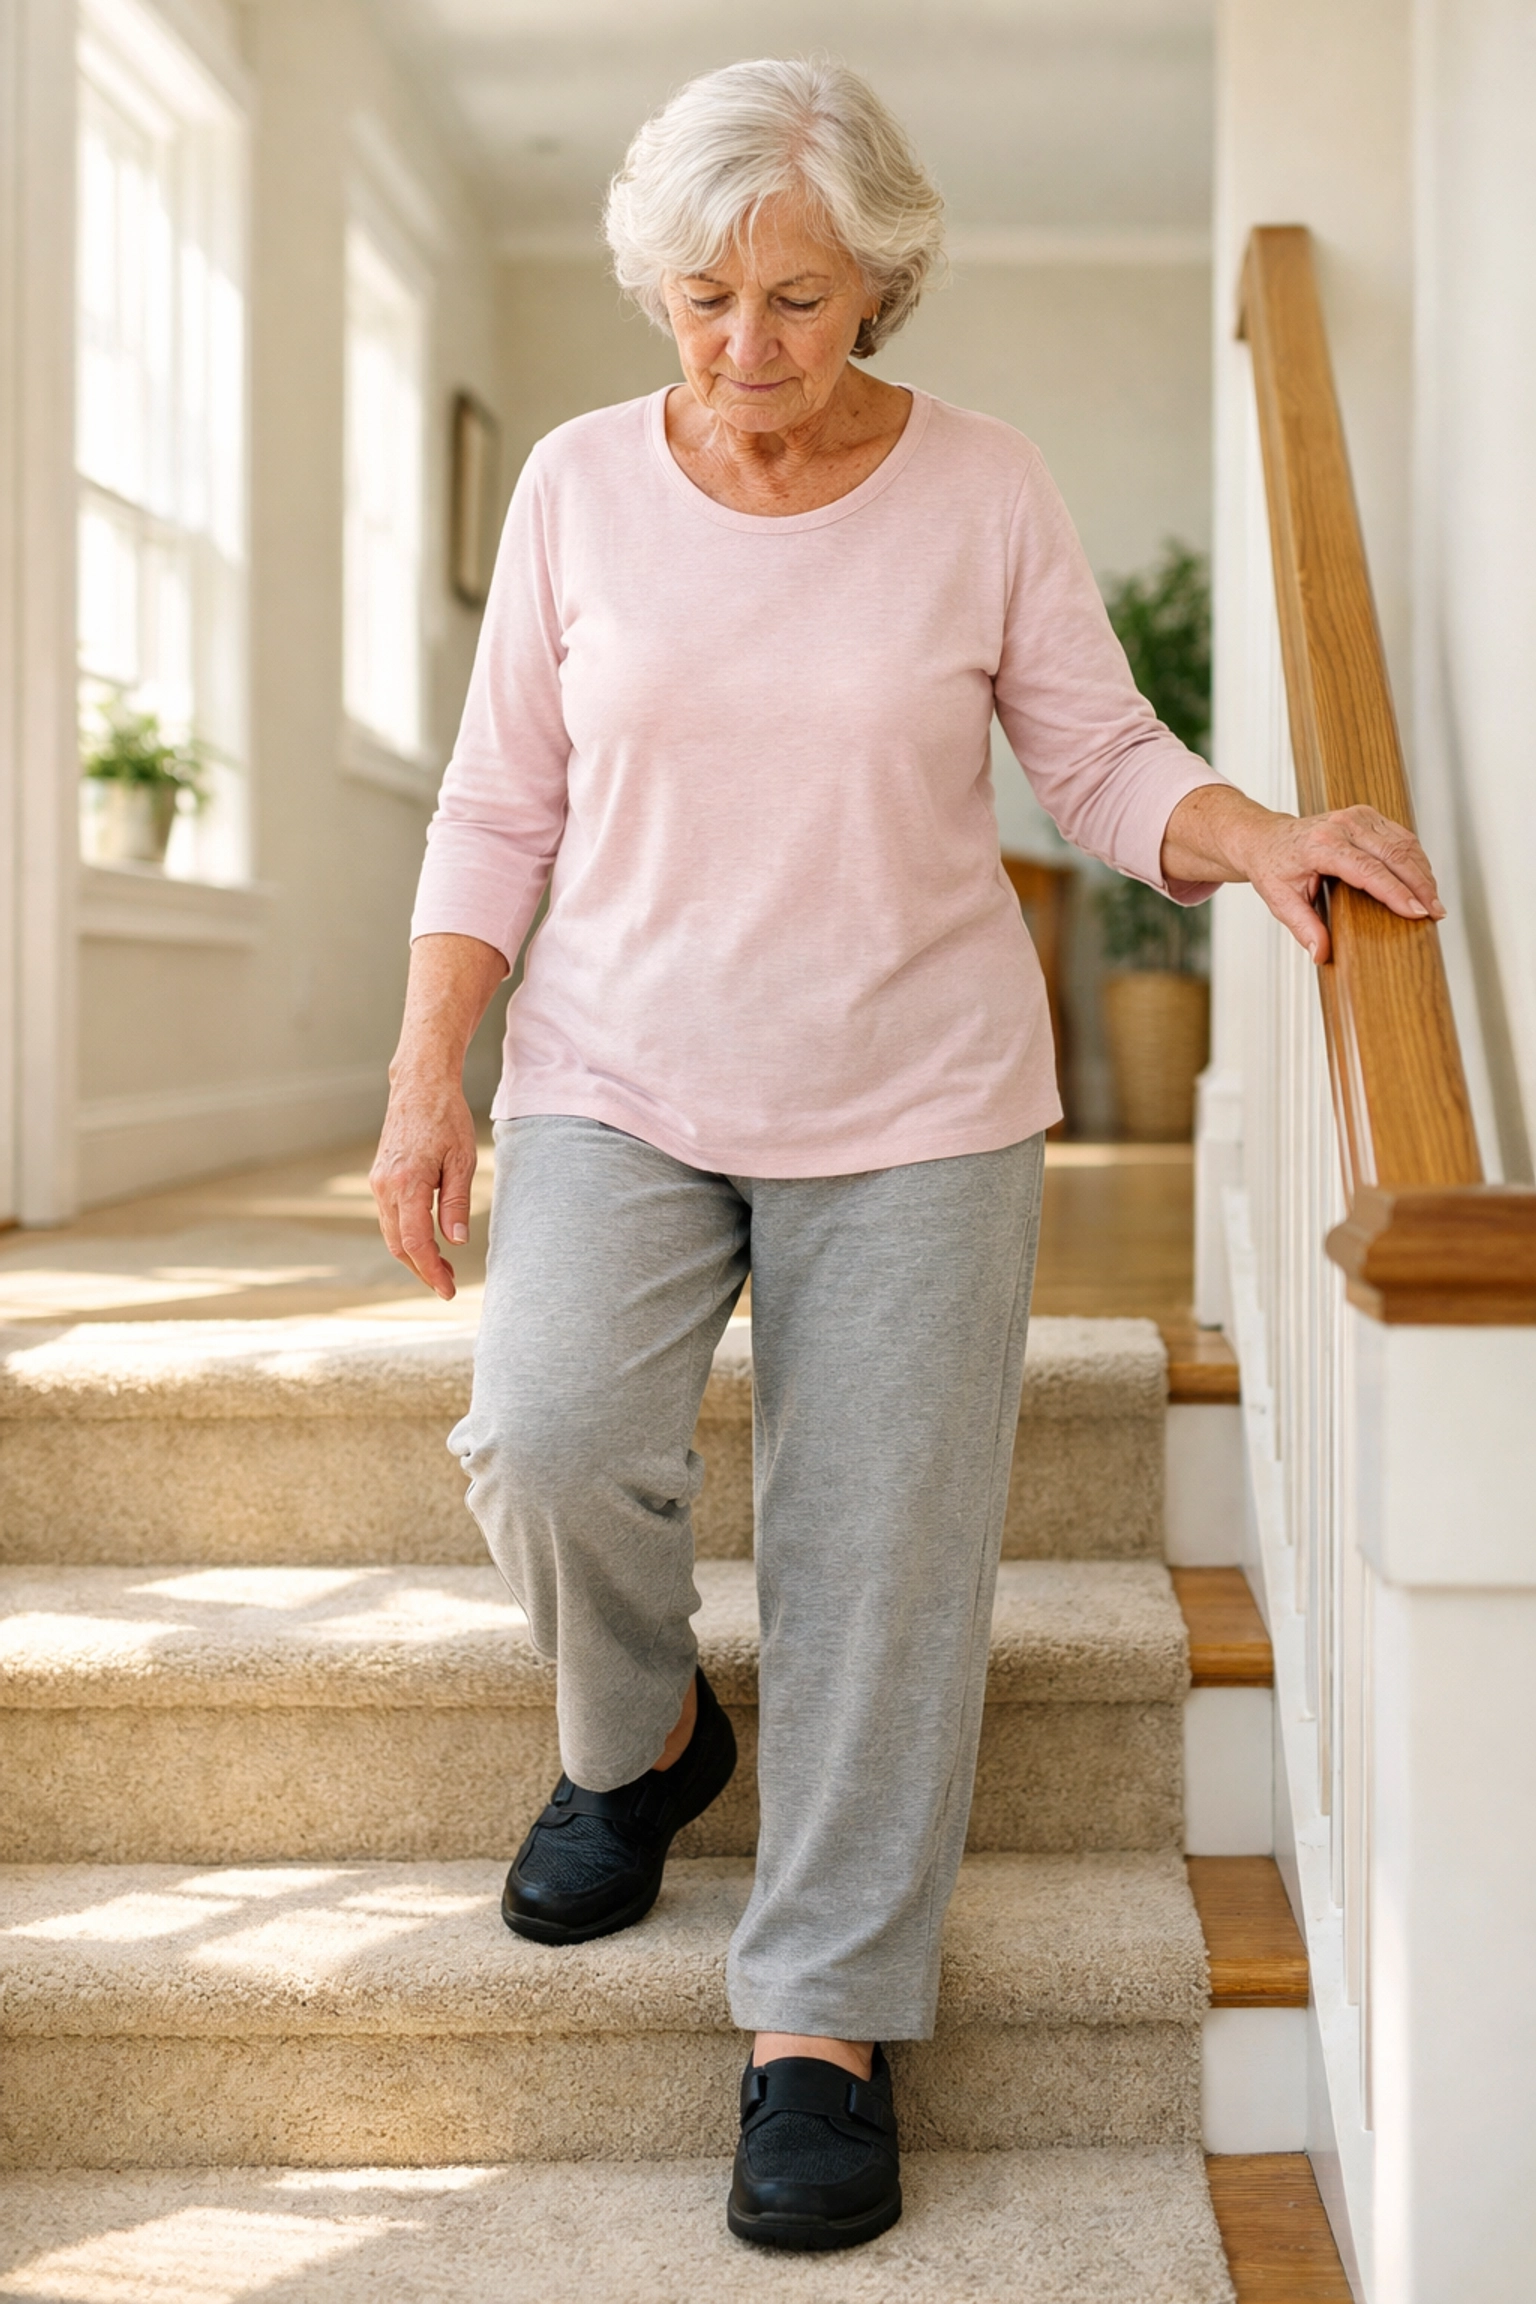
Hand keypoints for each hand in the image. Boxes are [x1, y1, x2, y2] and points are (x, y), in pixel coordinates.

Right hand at [369, 1074, 477, 1299]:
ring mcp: (378, 1183)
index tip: (447, 1289)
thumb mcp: (462, 1160)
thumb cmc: (446, 1117)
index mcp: (407, 1183)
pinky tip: (428, 1241)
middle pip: (398, 1244)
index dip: (431, 1270)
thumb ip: (457, 1203)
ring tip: (442, 1267)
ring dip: (414, 1255)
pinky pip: (390, 1217)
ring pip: (391, 1233)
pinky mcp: (379, 1178)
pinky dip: (406, 1235)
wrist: (420, 1085)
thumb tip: (457, 1242)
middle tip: (447, 1284)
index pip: (415, 1242)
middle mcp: (385, 1186)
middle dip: (422, 1269)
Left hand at [1161, 785, 1445, 964]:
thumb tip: (1321, 954)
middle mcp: (1344, 824)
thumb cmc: (1273, 868)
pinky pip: (1402, 837)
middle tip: (1436, 913)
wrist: (1265, 838)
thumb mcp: (1280, 901)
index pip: (1369, 870)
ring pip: (1404, 843)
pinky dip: (1416, 860)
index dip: (1396, 893)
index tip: (1418, 913)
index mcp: (1322, 844)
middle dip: (1420, 886)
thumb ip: (1303, 927)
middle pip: (1395, 854)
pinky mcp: (1368, 815)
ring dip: (1423, 873)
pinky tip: (1423, 882)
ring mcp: (1358, 816)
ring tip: (1434, 903)